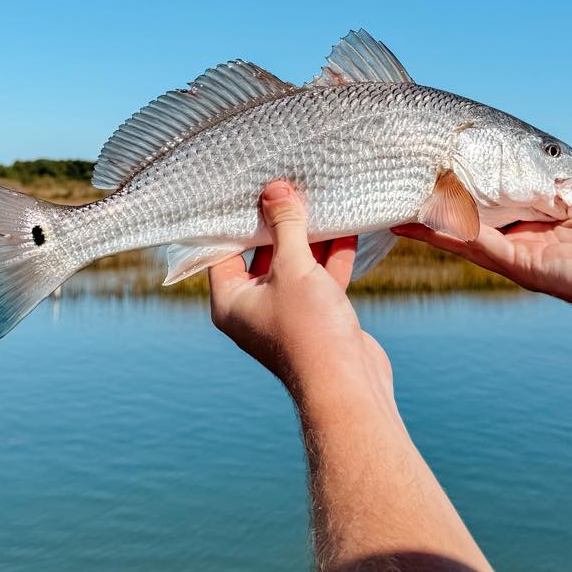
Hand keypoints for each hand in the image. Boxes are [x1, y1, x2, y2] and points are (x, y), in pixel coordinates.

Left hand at [209, 181, 391, 403]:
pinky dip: (331, 256)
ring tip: (318, 200)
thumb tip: (275, 190)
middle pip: (262, 253)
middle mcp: (254, 306)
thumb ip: (285, 227)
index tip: (248, 188)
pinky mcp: (317, 316)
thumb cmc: (308, 331)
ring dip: (309, 236)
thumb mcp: (293, 268)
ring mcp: (287, 312)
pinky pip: (320, 278)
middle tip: (288, 185)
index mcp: (231, 300)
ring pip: (295, 264)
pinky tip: (346, 228)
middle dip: (278, 222)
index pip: (224, 249)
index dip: (236, 218)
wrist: (348, 386)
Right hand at [393, 187, 571, 320]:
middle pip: (471, 217)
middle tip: (407, 179)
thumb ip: (559, 184)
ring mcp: (516, 253)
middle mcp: (522, 239)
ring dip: (427, 218)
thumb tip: (541, 172)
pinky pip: (473, 243)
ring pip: (461, 232)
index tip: (444, 166)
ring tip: (395, 200)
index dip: (470, 184)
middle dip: (439, 201)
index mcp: (541, 221)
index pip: (496, 200)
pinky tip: (413, 221)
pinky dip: (441, 232)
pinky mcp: (517, 263)